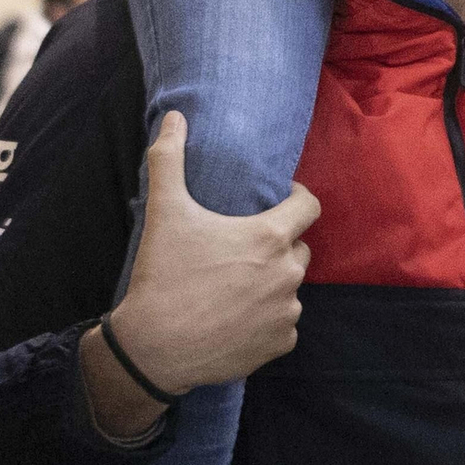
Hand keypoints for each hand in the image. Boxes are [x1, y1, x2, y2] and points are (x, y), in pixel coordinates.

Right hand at [80, 113, 319, 439]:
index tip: (279, 200)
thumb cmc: (164, 275)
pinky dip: (267, 320)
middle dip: (279, 244)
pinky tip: (237, 318)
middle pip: (299, 248)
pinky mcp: (280, 344)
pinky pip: (283, 324)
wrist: (155, 348)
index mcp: (270, 237)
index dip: (297, 198)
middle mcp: (289, 273)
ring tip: (235, 285)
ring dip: (271, 283)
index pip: (310, 206)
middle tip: (242, 248)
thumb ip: (169, 159)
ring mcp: (287, 311)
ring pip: (290, 287)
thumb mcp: (164, 211)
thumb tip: (174, 116)